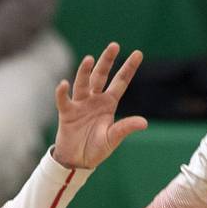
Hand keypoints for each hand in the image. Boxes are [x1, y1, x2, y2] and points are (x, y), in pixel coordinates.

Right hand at [53, 42, 145, 168]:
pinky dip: (62, 92)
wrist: (77, 161)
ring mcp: (80, 104)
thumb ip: (126, 128)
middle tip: (114, 46)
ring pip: (83, 83)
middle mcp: (95, 100)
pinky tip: (63, 84)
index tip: (139, 53)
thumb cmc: (97, 149)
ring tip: (89, 59)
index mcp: (109, 104)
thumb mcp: (113, 138)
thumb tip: (144, 122)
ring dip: (85, 72)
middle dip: (107, 61)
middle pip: (101, 76)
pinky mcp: (67, 113)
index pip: (120, 82)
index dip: (129, 68)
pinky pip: (64, 100)